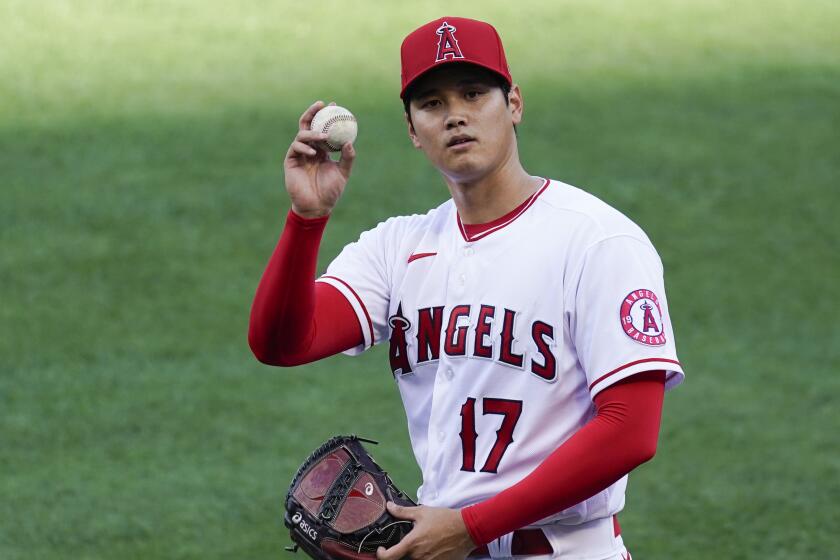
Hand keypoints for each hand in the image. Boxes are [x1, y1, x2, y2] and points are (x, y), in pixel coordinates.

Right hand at [284, 100, 355, 218]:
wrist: (317, 206)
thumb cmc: (330, 191)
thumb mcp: (343, 173)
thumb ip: (347, 158)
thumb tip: (350, 142)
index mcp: (322, 149)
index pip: (323, 128)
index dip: (327, 116)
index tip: (335, 105)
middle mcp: (310, 149)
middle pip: (308, 124)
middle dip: (313, 112)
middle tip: (322, 105)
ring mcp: (299, 154)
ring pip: (302, 134)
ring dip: (313, 133)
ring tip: (324, 136)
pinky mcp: (290, 161)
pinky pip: (296, 148)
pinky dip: (305, 147)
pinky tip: (314, 152)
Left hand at [376, 502, 475, 559]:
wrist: (467, 529)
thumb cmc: (444, 519)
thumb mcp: (422, 512)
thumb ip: (402, 512)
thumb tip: (389, 506)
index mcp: (412, 544)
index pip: (389, 557)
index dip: (381, 554)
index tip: (382, 549)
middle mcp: (419, 557)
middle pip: (403, 558)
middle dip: (403, 551)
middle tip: (408, 542)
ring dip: (415, 554)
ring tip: (423, 543)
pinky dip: (426, 556)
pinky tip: (432, 548)